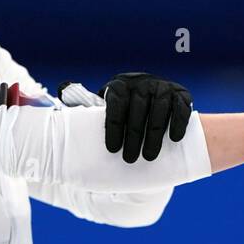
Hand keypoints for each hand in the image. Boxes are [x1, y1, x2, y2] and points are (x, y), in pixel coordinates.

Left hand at [62, 73, 193, 162]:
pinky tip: (174, 140)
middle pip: (137, 110)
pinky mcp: (181, 94)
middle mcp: (141, 83)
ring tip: (149, 157)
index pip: (115, 104)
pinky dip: (178, 123)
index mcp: (119, 85)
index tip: (112, 150)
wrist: (151, 94)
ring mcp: (162, 87)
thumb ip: (83, 101)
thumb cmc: (121, 107)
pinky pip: (181, 108)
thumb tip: (61, 90)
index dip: (113, 128)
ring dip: (154, 135)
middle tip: (129, 160)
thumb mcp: (103, 102)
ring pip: (159, 111)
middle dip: (133, 137)